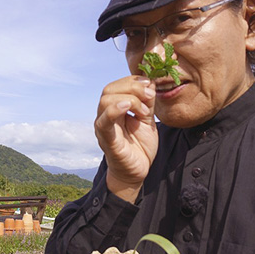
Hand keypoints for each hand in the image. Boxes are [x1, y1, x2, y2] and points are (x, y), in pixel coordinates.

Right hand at [94, 75, 157, 202]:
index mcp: (114, 109)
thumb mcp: (147, 120)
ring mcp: (104, 127)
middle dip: (132, 87)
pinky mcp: (107, 140)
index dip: (133, 81)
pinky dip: (114, 110)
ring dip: (129, 99)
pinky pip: (104, 122)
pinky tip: (128, 106)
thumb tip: (150, 82)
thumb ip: (147, 102)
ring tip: (144, 112)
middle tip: (150, 96)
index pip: (117, 85)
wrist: (137, 172)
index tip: (151, 85)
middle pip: (109, 90)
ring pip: (105, 101)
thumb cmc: (140, 146)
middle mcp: (105, 116)